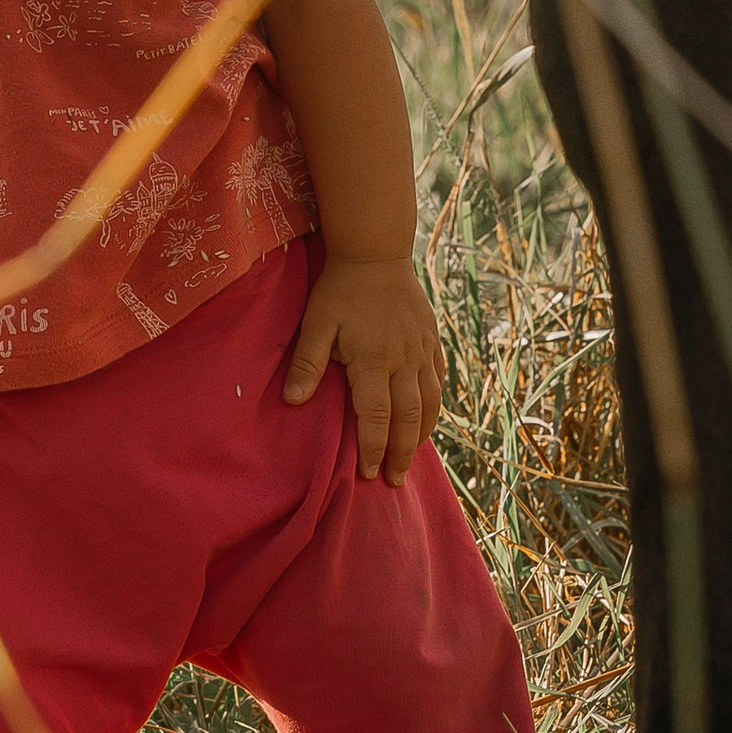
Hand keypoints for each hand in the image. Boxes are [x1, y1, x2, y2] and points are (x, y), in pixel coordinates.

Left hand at [281, 253, 442, 484]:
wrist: (375, 252)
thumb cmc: (340, 289)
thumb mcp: (317, 323)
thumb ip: (308, 362)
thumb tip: (292, 401)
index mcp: (373, 360)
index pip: (376, 417)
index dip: (373, 448)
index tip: (368, 472)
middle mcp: (404, 361)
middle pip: (409, 418)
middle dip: (401, 453)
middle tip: (394, 480)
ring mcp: (422, 350)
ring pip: (431, 402)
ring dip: (423, 433)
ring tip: (413, 457)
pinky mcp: (431, 340)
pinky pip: (439, 379)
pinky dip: (436, 403)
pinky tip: (429, 417)